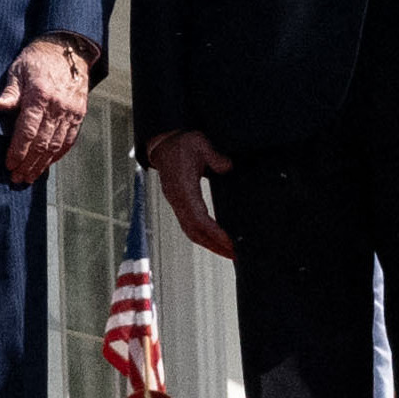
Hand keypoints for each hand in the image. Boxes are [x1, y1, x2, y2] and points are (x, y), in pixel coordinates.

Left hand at [0, 37, 92, 186]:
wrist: (66, 50)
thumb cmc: (36, 61)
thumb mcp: (17, 72)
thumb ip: (8, 94)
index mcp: (40, 96)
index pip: (28, 131)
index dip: (18, 151)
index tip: (9, 165)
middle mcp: (58, 107)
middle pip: (42, 143)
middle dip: (28, 164)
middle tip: (17, 178)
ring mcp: (71, 112)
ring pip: (56, 146)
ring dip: (42, 164)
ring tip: (29, 177)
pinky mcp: (78, 115)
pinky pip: (69, 141)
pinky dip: (57, 155)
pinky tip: (46, 164)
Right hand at [146, 127, 236, 257]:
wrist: (164, 143)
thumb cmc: (182, 143)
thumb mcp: (200, 142)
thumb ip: (214, 156)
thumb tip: (227, 166)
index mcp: (183, 187)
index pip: (198, 218)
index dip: (214, 232)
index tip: (230, 242)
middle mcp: (177, 199)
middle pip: (194, 231)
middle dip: (214, 245)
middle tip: (234, 255)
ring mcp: (176, 202)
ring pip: (190, 231)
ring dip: (208, 244)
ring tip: (227, 252)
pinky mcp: (178, 203)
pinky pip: (189, 225)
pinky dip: (202, 236)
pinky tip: (215, 240)